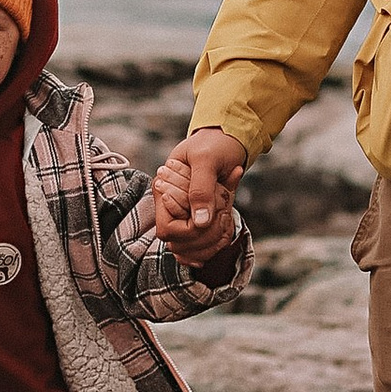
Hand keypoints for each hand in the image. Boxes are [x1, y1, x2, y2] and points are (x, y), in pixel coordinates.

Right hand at [153, 127, 245, 264]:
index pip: (166, 230)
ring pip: (190, 251)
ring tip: (227, 218)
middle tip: (225, 212)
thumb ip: (201, 189)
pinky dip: (217, 243)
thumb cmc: (214, 145)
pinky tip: (226, 227)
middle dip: (207, 234)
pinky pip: (200, 249)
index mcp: (163, 191)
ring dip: (214, 241)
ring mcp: (182, 216)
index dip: (190, 230)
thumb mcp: (207, 160)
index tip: (211, 214)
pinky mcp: (196, 221)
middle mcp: (169, 207)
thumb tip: (200, 222)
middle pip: (179, 245)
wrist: (226, 140)